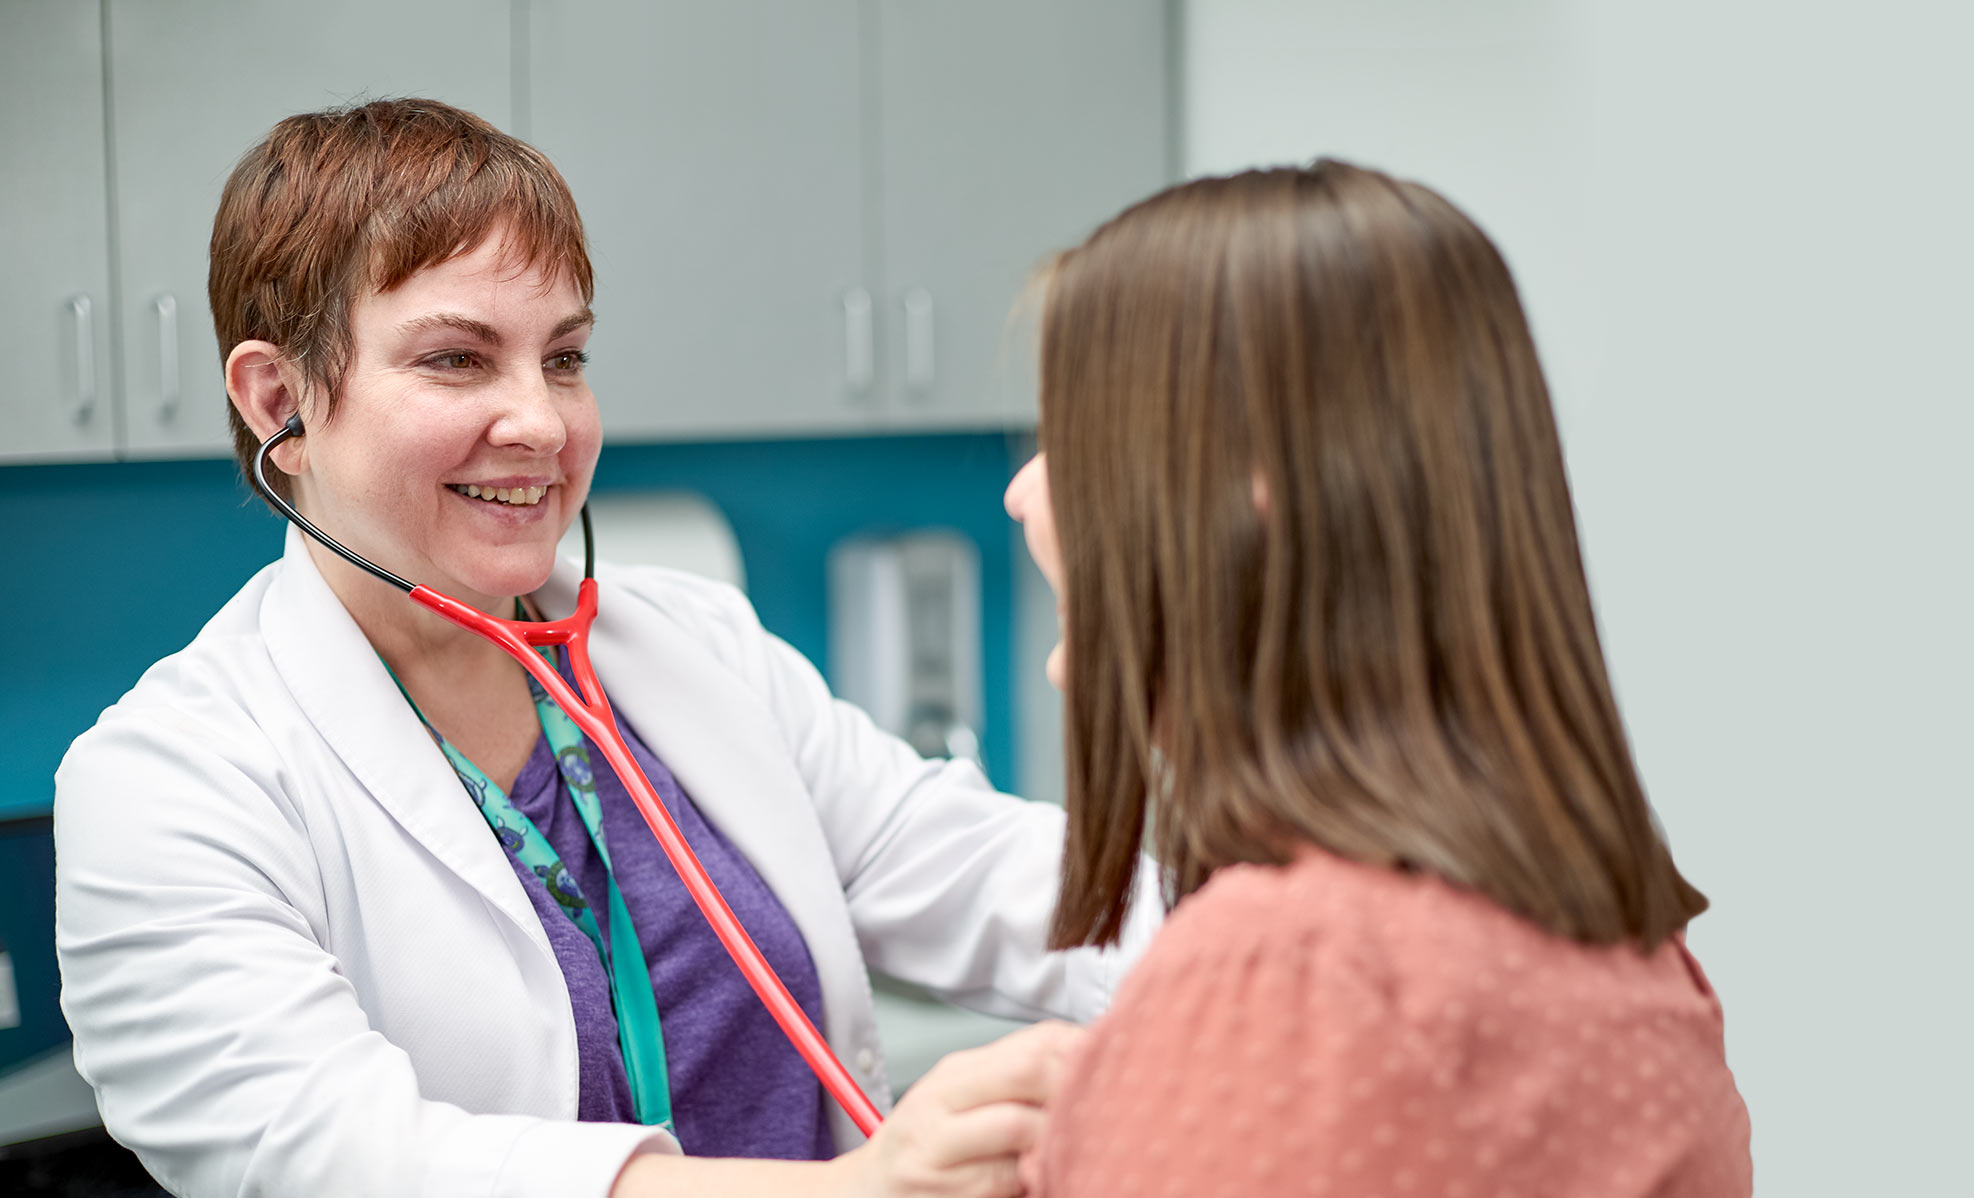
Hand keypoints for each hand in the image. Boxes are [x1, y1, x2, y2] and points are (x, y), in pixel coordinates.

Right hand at [835, 1020, 1086, 1197]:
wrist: (868, 1196)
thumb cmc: (930, 1151)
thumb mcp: (963, 1101)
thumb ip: (1018, 1079)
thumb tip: (1091, 1057)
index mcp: (956, 1074)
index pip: (1034, 1042)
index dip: (1084, 1055)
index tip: (1114, 1074)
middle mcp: (941, 1101)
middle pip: (1029, 1071)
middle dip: (1074, 1091)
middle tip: (1104, 1112)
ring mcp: (936, 1150)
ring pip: (1022, 1129)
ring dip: (1057, 1142)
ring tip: (1075, 1149)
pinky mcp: (945, 1192)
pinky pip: (1007, 1182)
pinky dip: (1034, 1180)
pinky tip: (1043, 1179)